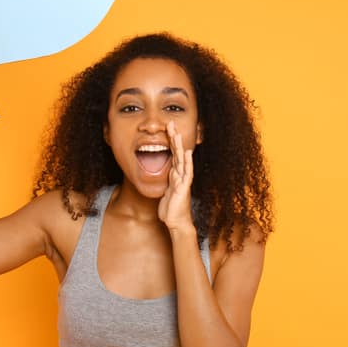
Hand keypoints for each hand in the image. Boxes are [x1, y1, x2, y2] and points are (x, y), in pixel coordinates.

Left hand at [158, 120, 195, 235]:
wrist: (176, 223)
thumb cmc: (170, 209)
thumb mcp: (164, 192)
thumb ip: (164, 182)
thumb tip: (160, 175)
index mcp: (174, 174)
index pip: (172, 154)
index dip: (170, 141)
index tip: (167, 128)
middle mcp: (180, 175)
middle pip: (177, 153)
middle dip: (174, 138)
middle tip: (170, 123)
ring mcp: (183, 181)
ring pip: (181, 160)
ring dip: (179, 146)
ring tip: (177, 133)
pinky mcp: (183, 188)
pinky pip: (186, 173)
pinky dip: (187, 162)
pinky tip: (187, 153)